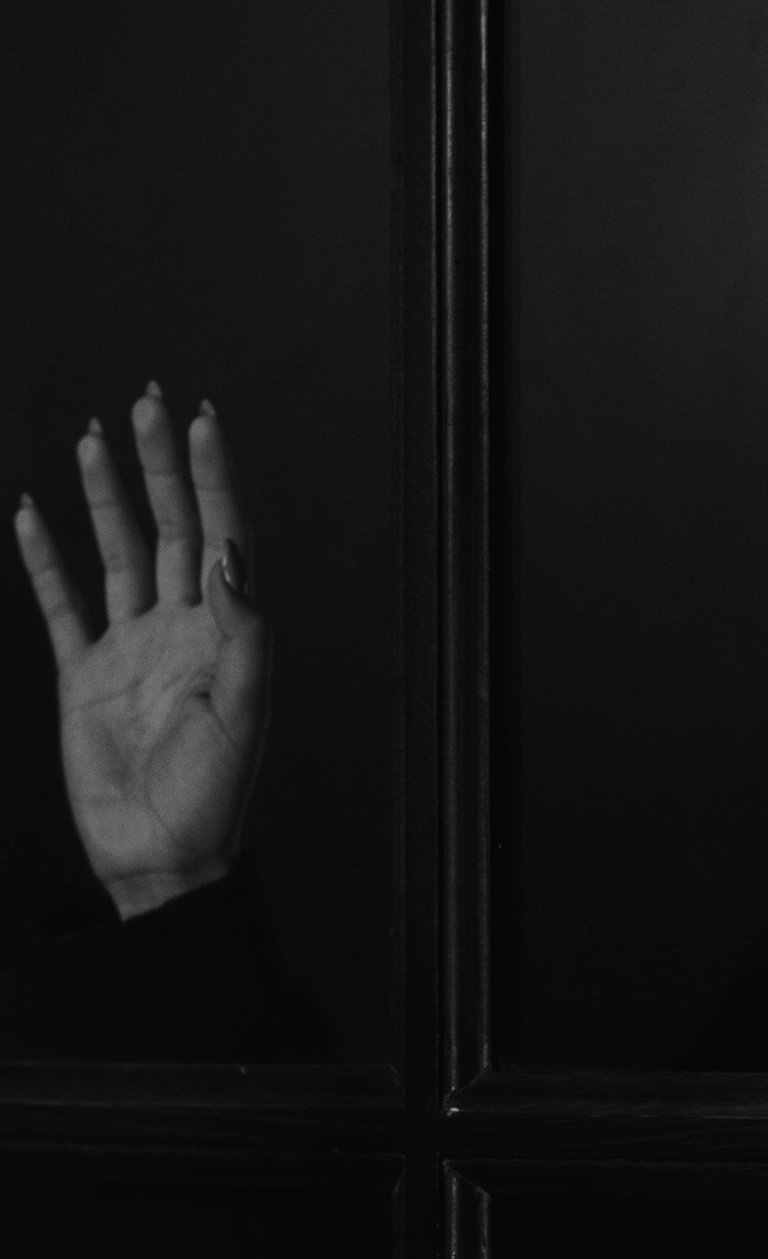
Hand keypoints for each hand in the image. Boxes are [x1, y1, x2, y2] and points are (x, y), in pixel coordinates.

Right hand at [14, 385, 268, 918]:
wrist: (161, 856)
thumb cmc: (214, 796)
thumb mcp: (243, 713)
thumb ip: (243, 631)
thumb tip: (229, 553)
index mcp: (226, 635)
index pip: (222, 537)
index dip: (213, 479)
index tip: (202, 422)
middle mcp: (181, 630)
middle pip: (170, 528)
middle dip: (160, 465)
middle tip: (146, 402)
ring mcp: (131, 648)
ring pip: (118, 552)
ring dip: (106, 496)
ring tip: (94, 438)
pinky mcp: (86, 675)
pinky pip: (62, 602)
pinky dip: (46, 558)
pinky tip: (33, 511)